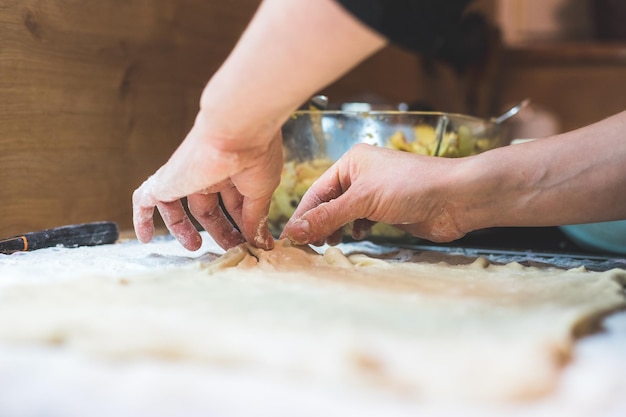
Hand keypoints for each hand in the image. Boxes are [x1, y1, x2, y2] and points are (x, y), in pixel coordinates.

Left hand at [133, 112, 282, 250]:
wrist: (236, 131)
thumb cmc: (255, 156)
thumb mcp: (260, 193)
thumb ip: (256, 219)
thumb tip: (262, 244)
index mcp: (232, 172)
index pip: (232, 204)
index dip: (240, 227)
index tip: (252, 245)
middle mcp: (208, 172)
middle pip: (207, 208)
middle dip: (219, 231)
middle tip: (230, 249)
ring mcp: (185, 175)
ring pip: (177, 205)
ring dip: (183, 229)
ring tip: (194, 247)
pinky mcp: (166, 180)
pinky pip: (145, 200)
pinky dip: (142, 218)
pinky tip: (145, 238)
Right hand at [281, 144, 467, 245]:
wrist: (456, 198)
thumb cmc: (411, 187)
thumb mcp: (363, 200)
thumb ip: (328, 216)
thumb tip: (295, 231)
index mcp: (351, 163)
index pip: (317, 191)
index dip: (303, 214)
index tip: (290, 238)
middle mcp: (361, 175)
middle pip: (329, 202)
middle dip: (319, 223)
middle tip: (309, 246)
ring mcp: (375, 193)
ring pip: (344, 213)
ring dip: (335, 229)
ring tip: (330, 244)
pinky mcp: (388, 210)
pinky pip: (361, 220)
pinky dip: (355, 229)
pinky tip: (356, 236)